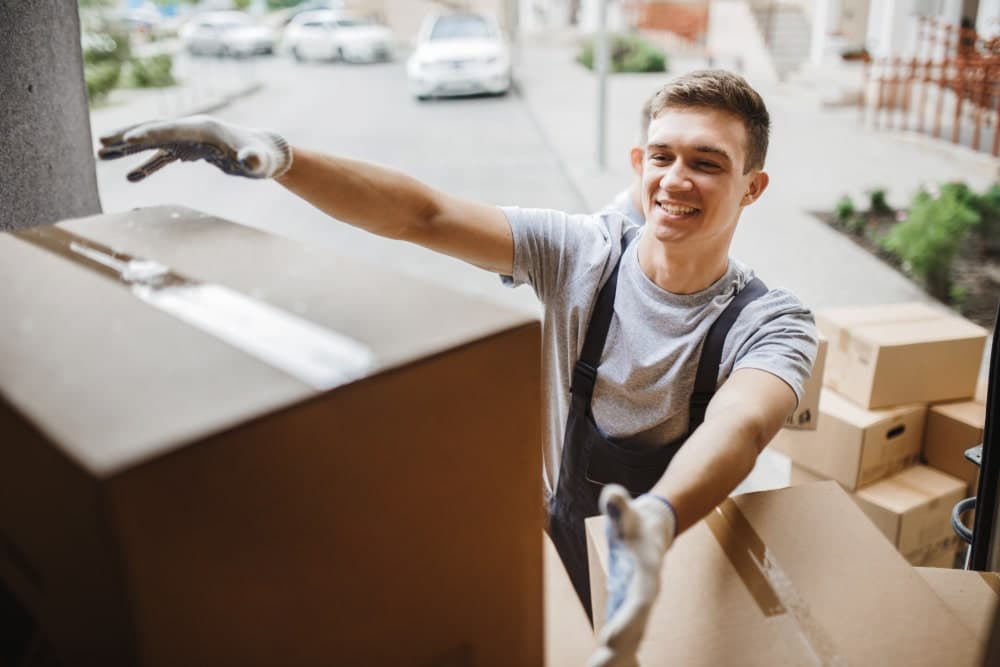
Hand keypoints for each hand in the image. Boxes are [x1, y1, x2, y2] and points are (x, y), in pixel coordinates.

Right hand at [98, 115, 291, 181]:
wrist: (264, 154)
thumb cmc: (262, 157)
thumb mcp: (259, 160)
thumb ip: (254, 160)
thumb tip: (251, 161)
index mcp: (202, 128)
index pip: (169, 130)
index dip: (148, 134)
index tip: (126, 140)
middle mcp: (190, 129)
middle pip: (153, 130)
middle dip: (126, 136)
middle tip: (100, 143)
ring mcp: (187, 139)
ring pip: (152, 142)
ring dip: (128, 149)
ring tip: (101, 154)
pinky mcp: (188, 151)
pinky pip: (162, 157)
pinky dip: (146, 166)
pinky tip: (130, 177)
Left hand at [588, 485, 676, 666]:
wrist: (656, 528)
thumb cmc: (637, 521)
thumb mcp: (627, 511)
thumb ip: (619, 504)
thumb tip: (613, 493)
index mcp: (646, 576)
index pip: (638, 603)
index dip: (626, 622)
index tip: (610, 641)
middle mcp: (644, 596)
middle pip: (635, 630)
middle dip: (620, 652)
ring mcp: (638, 606)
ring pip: (630, 641)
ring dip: (617, 660)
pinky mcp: (629, 610)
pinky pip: (624, 640)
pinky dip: (617, 657)